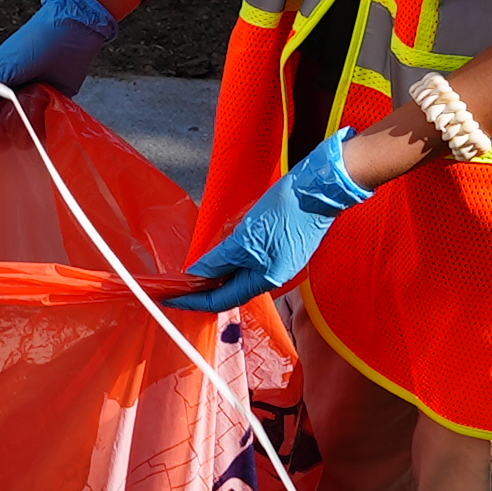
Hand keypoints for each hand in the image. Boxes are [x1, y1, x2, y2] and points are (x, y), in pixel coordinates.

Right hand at [0, 0, 119, 140]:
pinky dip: (44, 133)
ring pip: (23, 132)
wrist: (73, 32)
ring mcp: (33, 103)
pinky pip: (46, 128)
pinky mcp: (54, 106)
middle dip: (1, 139)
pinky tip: (44, 136)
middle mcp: (12, 98)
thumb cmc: (32, 44)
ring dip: (24, 136)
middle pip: (0, 129)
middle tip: (3, 146)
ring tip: (27, 132)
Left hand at [170, 133, 373, 312]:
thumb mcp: (246, 236)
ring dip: (217, 273)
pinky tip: (221, 250)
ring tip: (195, 267)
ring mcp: (279, 262)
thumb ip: (220, 259)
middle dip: (204, 288)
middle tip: (179, 283)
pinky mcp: (283, 247)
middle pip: (231, 290)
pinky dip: (232, 260)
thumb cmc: (286, 211)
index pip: (221, 300)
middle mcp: (273, 276)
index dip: (194, 300)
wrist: (319, 190)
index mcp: (265, 280)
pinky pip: (250, 261)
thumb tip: (197, 274)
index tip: (172, 298)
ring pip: (240, 275)